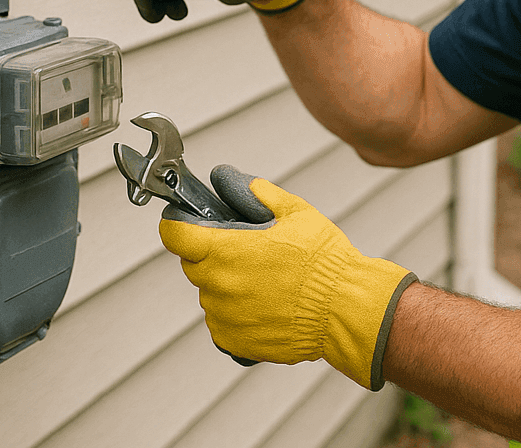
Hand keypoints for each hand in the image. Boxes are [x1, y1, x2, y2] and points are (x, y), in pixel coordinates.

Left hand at [158, 165, 416, 390]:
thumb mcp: (295, 210)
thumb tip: (226, 177)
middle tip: (248, 250)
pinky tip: (266, 304)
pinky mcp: (233, 341)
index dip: (178, 225)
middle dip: (213, 253)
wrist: (346, 310)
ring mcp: (224, 316)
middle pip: (194, 263)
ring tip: (265, 280)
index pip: (174, 235)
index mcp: (226, 250)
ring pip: (210, 293)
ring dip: (226, 284)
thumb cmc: (324, 260)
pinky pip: (221, 321)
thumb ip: (255, 191)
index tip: (188, 223)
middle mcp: (218, 285)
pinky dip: (236, 312)